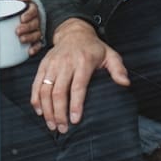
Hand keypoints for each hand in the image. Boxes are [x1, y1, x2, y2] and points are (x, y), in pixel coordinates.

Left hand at [11, 0, 42, 54]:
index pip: (33, 10)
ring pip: (37, 34)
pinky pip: (38, 44)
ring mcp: (38, 29)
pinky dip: (35, 48)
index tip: (22, 18)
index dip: (29, 15)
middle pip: (35, 23)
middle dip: (27, 28)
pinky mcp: (37, 38)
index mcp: (33, 9)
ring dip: (30, 37)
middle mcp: (37, 19)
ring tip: (21, 39)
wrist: (22, 12)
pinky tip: (30, 51)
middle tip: (18, 31)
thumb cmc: (20, 6)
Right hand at [31, 18, 128, 133]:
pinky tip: (40, 112)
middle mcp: (65, 63)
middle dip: (59, 113)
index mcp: (83, 62)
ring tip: (52, 124)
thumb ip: (118, 69)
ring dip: (47, 110)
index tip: (75, 120)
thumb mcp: (110, 55)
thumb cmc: (93, 48)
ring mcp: (52, 64)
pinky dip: (36, 99)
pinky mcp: (43, 65)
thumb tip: (125, 83)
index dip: (75, 105)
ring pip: (45, 90)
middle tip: (62, 128)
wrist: (74, 32)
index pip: (78, 87)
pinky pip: (36, 84)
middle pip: (59, 92)